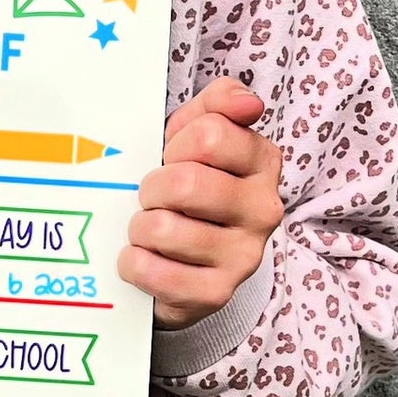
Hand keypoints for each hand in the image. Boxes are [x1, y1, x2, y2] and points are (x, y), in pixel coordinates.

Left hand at [119, 78, 283, 329]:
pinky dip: (133, 263)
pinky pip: (154, 271)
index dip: (177, 145)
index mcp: (263, 162)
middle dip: (152, 188)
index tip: (175, 158)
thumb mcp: (198, 138)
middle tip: (153, 199)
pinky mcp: (216, 294)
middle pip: (185, 183)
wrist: (189, 265)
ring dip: (139, 228)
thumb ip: (217, 106)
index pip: (210, 133)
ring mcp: (244, 256)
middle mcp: (263, 209)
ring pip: (163, 229)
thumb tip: (247, 102)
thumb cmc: (190, 193)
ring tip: (148, 231)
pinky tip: (142, 259)